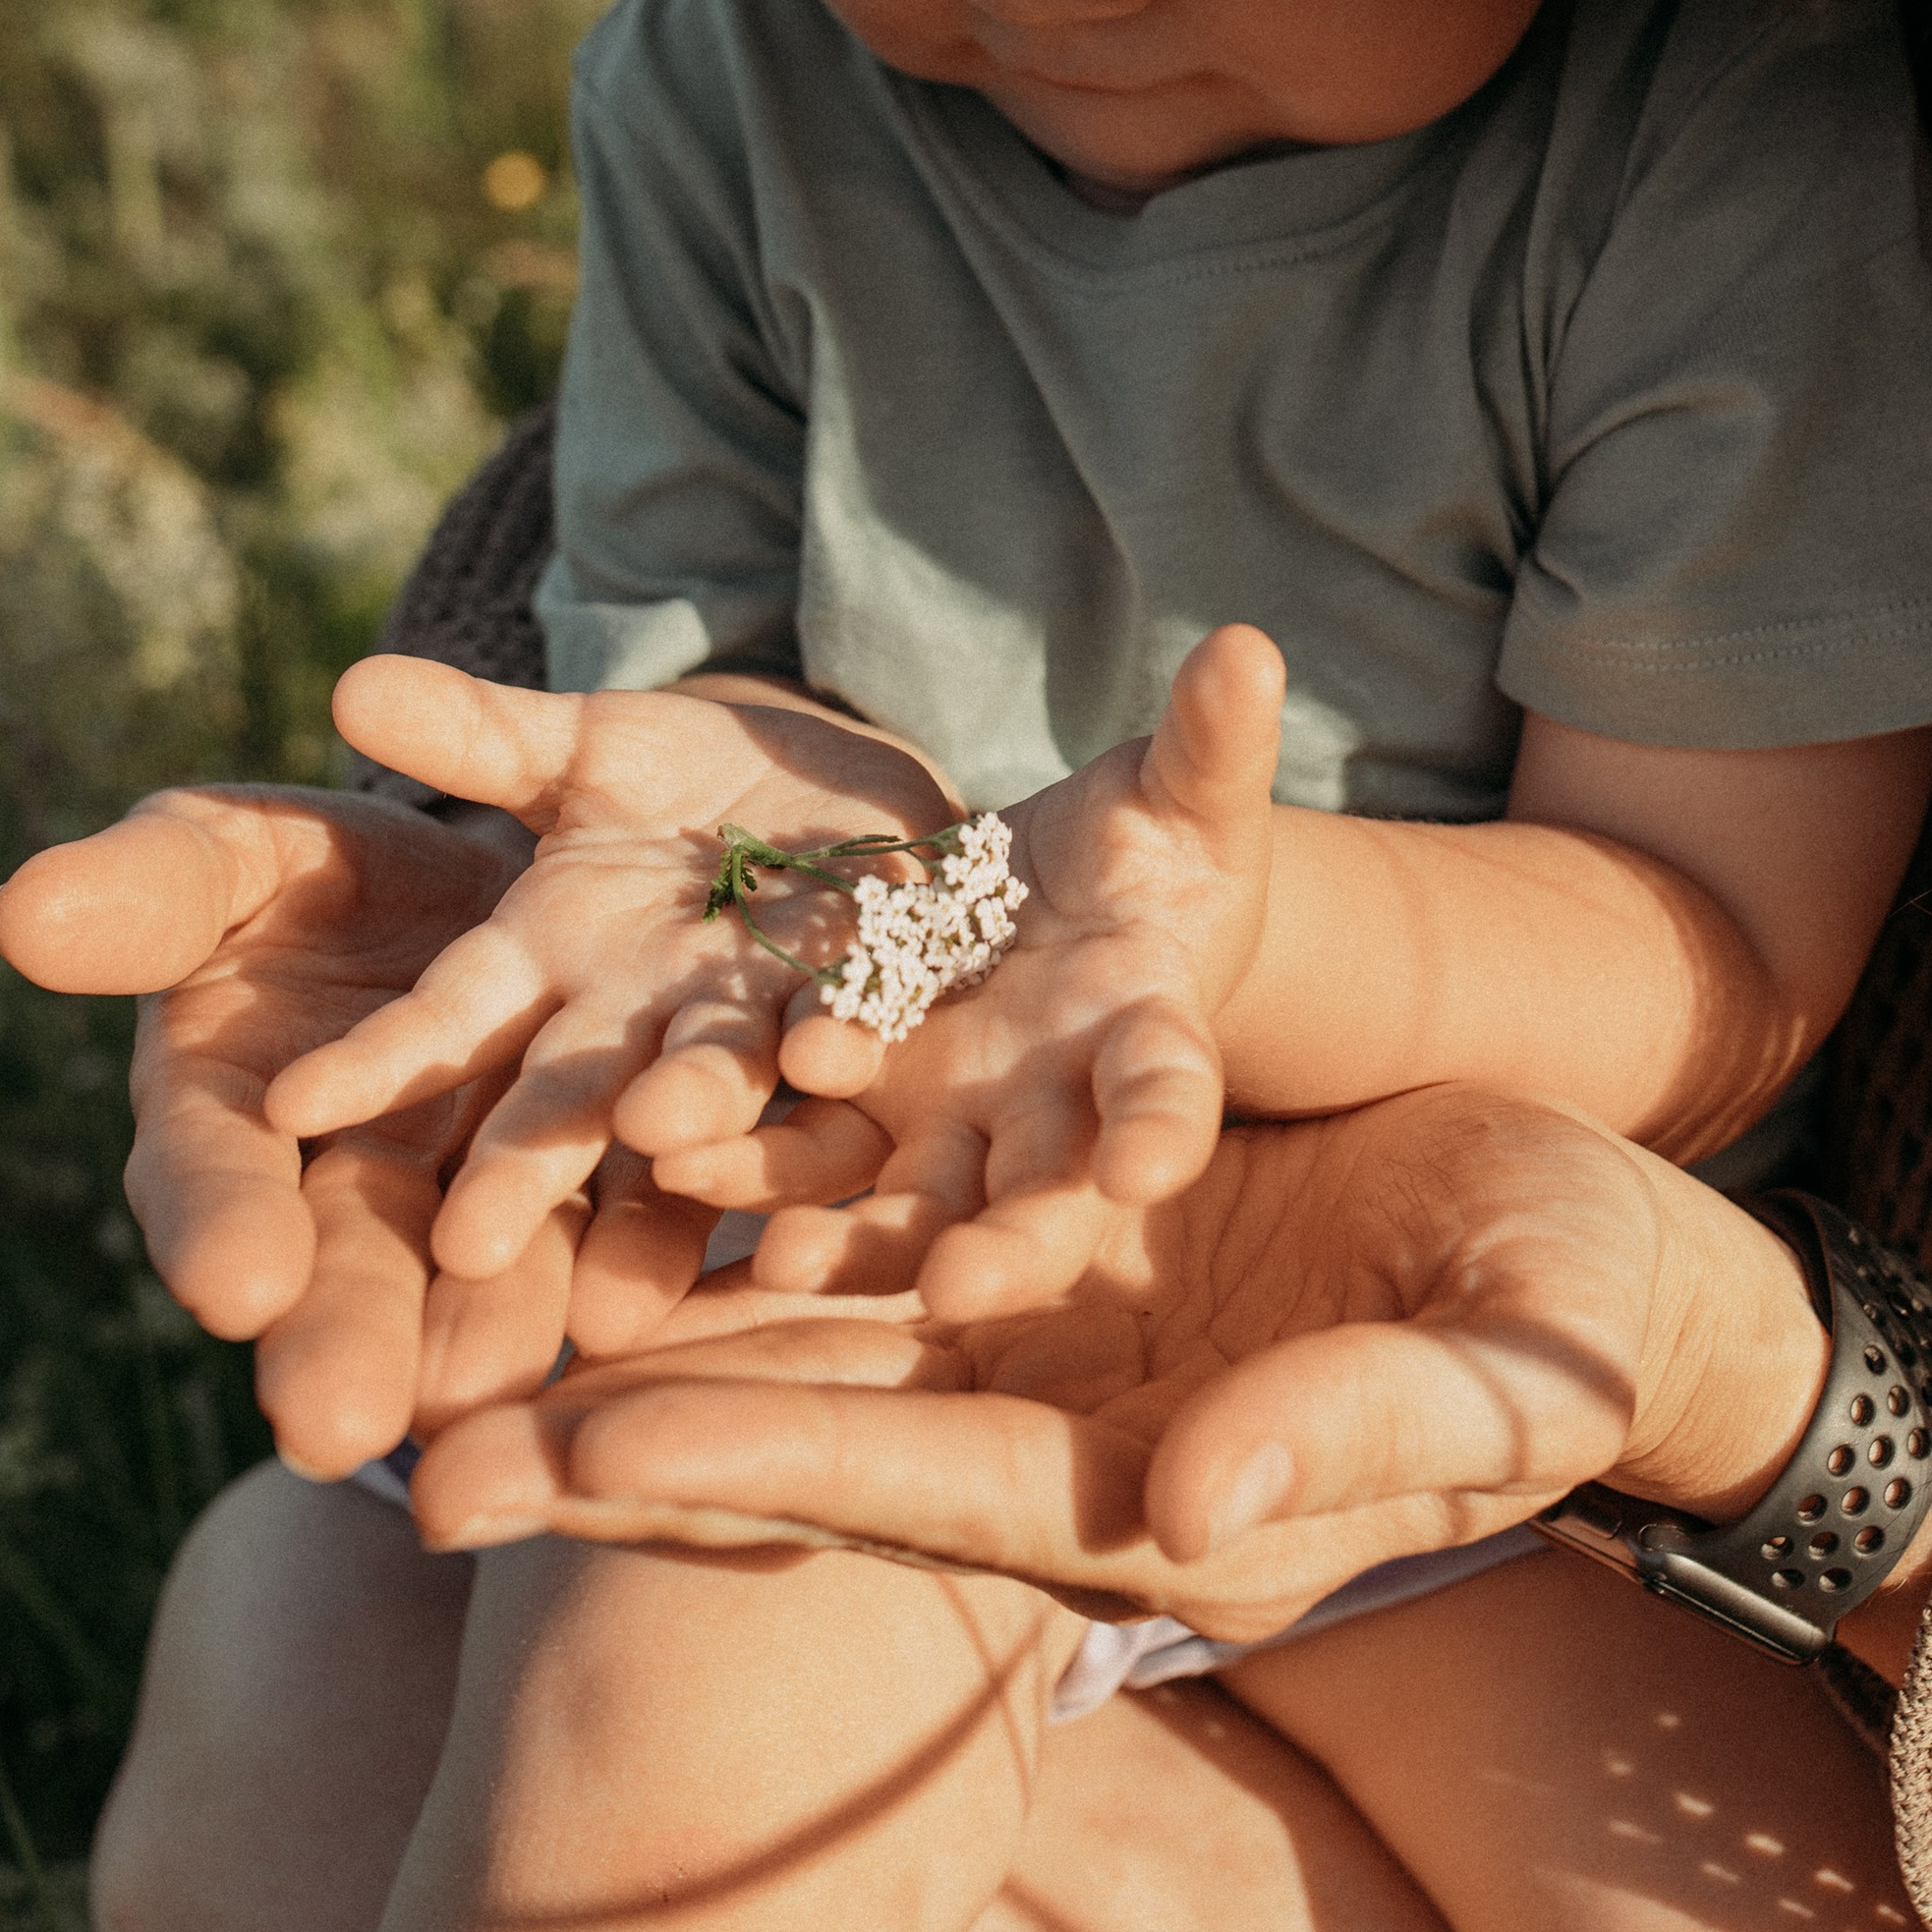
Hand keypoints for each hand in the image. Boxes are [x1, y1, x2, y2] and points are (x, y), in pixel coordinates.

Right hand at [0, 784, 626, 1474]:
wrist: (475, 882)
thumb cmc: (307, 878)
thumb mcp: (228, 859)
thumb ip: (151, 895)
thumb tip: (21, 912)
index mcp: (229, 1112)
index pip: (208, 1177)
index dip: (217, 1227)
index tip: (232, 1286)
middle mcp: (350, 1183)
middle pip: (343, 1270)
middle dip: (342, 1342)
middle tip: (340, 1428)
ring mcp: (480, 1193)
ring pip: (483, 1277)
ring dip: (484, 1338)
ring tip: (487, 1393)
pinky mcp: (604, 1177)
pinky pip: (620, 1228)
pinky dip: (631, 1268)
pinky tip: (641, 1312)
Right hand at [269, 659, 959, 1290]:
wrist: (852, 797)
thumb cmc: (694, 783)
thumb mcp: (589, 745)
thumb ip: (481, 733)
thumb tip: (353, 685)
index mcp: (549, 960)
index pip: (450, 1020)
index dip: (379, 1062)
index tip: (294, 1107)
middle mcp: (639, 1016)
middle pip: (569, 1097)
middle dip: (520, 1168)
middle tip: (466, 1251)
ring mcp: (752, 1020)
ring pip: (713, 1079)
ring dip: (691, 1109)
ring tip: (655, 1132)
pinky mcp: (864, 1006)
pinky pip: (849, 1039)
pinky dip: (837, 1050)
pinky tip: (829, 1057)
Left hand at [402, 1091, 1834, 1649]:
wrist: (1603, 1238)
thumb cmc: (1573, 1317)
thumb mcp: (1496, 1377)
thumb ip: (1354, 1434)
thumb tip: (1195, 1508)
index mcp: (1152, 1499)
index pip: (911, 1484)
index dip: (739, 1471)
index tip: (563, 1466)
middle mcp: (1069, 1426)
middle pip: (811, 1425)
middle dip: (621, 1435)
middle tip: (411, 1452)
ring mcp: (1059, 1326)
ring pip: (820, 1305)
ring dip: (658, 1297)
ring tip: (466, 1288)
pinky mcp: (1068, 1220)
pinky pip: (891, 1196)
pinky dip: (770, 1174)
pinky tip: (638, 1137)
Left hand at [673, 626, 1284, 1321]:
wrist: (1069, 895)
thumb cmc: (1156, 845)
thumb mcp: (1184, 790)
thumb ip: (1211, 738)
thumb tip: (1251, 643)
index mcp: (1150, 1037)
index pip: (1172, 1092)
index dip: (1163, 1128)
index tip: (1149, 1165)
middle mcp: (1058, 1112)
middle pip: (1042, 1195)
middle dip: (1007, 1244)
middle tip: (959, 1287)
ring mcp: (956, 1121)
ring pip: (911, 1197)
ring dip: (853, 1236)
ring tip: (781, 1262)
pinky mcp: (864, 1101)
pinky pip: (808, 1146)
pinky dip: (756, 1168)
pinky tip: (680, 1175)